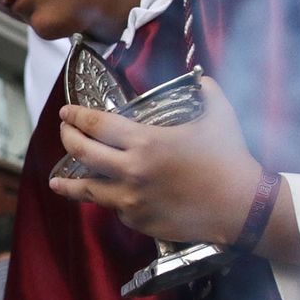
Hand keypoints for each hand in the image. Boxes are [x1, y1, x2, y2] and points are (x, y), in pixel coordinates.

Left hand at [49, 76, 261, 246]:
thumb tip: (201, 77)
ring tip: (57, 182)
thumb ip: (206, 91)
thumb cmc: (230, 160)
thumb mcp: (220, 116)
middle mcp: (131, 170)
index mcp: (145, 141)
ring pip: (87, 190)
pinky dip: (110, 201)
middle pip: (82, 153)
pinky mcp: (138, 221)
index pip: (96, 124)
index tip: (66, 112)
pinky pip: (115, 209)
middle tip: (64, 132)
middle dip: (67, 138)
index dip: (76, 116)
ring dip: (69, 183)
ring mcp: (131, 200)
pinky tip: (107, 197)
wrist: (242, 207)